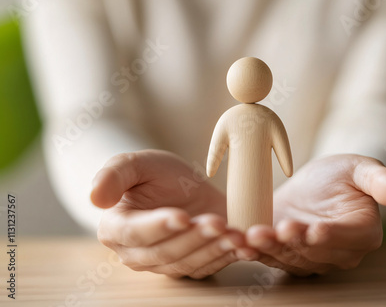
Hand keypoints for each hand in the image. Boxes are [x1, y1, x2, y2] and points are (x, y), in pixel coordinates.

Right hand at [91, 149, 256, 278]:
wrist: (182, 187)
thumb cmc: (156, 174)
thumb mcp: (137, 164)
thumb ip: (114, 174)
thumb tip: (95, 198)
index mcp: (116, 228)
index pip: (135, 233)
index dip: (159, 226)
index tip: (182, 216)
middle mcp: (136, 254)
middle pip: (165, 252)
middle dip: (194, 238)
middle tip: (217, 222)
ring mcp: (163, 264)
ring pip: (188, 263)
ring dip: (213, 250)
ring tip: (235, 233)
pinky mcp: (188, 266)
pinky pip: (207, 267)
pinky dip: (227, 257)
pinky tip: (244, 245)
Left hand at [246, 154, 385, 275]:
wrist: (315, 186)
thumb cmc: (343, 176)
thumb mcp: (360, 169)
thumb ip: (378, 180)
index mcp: (362, 233)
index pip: (346, 237)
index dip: (331, 235)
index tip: (316, 229)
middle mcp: (337, 253)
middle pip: (313, 251)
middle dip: (293, 241)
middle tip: (278, 229)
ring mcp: (310, 258)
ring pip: (288, 256)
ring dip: (269, 247)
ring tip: (252, 234)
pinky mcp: (285, 254)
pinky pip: (269, 255)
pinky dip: (253, 250)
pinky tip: (238, 242)